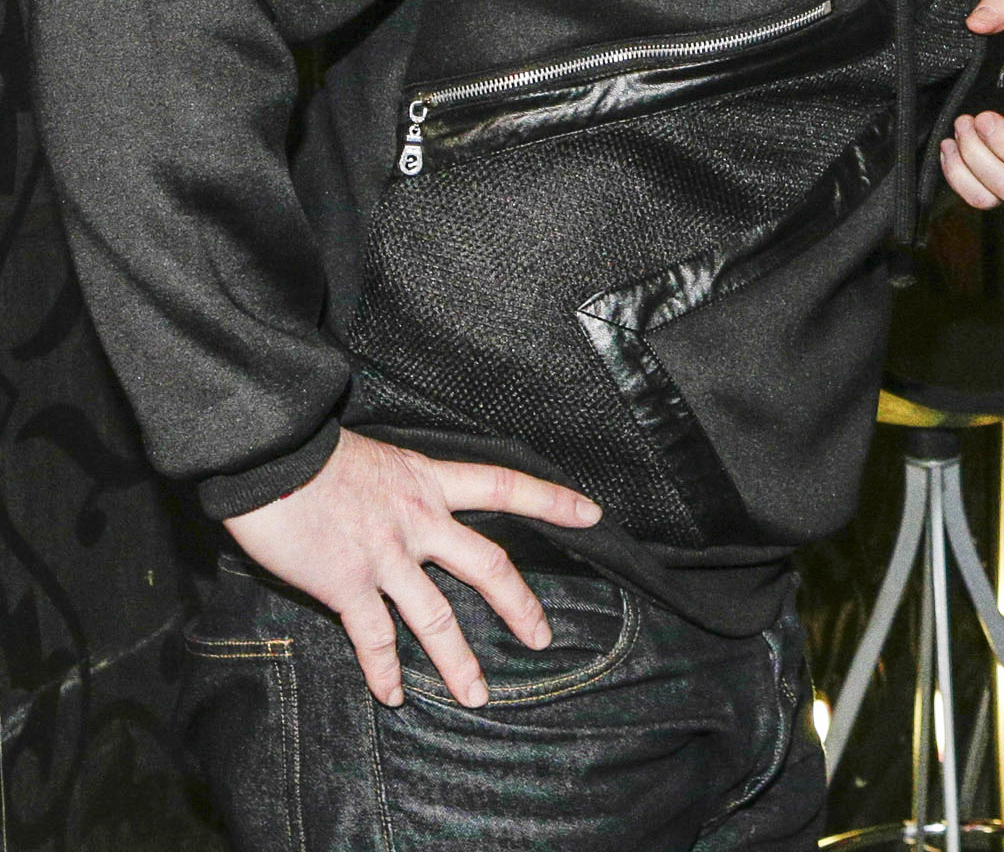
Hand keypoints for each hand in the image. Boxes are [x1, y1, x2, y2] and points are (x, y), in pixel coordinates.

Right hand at [223, 429, 600, 707]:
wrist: (270, 454)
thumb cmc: (311, 450)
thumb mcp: (374, 456)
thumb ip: (397, 484)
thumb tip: (397, 499)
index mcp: (429, 481)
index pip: (505, 486)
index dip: (551, 501)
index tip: (591, 515)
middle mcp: (419, 520)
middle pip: (489, 566)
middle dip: (519, 606)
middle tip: (542, 638)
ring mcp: (387, 556)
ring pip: (437, 617)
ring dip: (458, 661)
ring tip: (476, 695)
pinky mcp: (347, 584)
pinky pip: (374, 637)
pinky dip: (384, 670)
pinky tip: (394, 695)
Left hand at [941, 0, 1003, 207]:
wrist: (950, 78)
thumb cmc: (988, 48)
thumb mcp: (999, 13)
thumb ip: (997, 5)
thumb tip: (980, 22)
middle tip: (980, 118)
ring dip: (980, 160)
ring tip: (960, 127)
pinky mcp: (987, 181)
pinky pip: (984, 198)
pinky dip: (961, 179)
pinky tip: (948, 149)